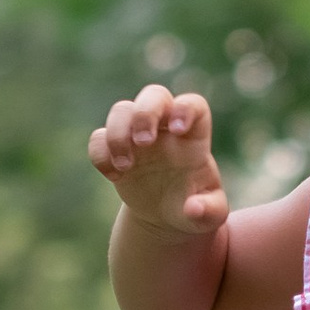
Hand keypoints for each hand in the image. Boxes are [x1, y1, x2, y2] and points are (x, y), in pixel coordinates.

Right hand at [88, 83, 228, 235]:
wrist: (166, 215)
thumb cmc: (195, 207)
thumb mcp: (211, 215)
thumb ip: (210, 211)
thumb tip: (193, 209)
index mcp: (193, 137)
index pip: (192, 104)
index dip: (185, 109)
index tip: (178, 130)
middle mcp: (164, 128)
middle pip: (154, 95)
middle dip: (144, 113)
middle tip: (143, 142)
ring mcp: (137, 135)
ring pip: (121, 110)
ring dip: (118, 134)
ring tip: (127, 166)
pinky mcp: (115, 149)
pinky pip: (98, 138)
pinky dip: (100, 153)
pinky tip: (115, 176)